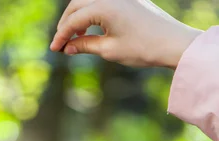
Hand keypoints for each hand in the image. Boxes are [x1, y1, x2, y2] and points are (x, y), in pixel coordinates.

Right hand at [50, 0, 202, 68]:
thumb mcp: (110, 50)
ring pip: (88, 1)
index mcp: (104, 6)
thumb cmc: (142, 48)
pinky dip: (91, 14)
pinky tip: (90, 30)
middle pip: (77, 5)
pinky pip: (102, 2)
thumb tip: (68, 47)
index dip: (61, 35)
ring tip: (75, 38)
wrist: (172, 43)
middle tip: (61, 43)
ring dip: (77, 17)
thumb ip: (86, 46)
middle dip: (66, 24)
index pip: (74, 19)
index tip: (55, 49)